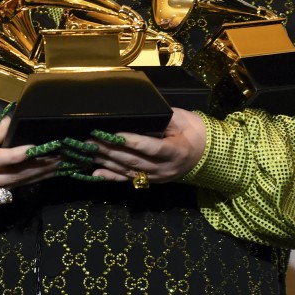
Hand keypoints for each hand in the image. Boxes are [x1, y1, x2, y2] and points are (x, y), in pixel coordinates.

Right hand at [0, 117, 57, 200]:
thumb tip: (10, 124)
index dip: (16, 153)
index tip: (36, 147)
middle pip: (10, 176)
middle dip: (36, 167)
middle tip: (57, 157)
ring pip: (13, 185)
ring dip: (36, 176)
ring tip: (56, 166)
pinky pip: (8, 189)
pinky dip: (26, 181)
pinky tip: (41, 175)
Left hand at [88, 108, 206, 183]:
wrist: (207, 151)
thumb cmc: (193, 130)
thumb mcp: (181, 119)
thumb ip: (161, 118)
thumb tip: (137, 113)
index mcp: (176, 151)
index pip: (151, 147)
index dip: (132, 141)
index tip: (114, 133)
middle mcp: (165, 168)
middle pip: (134, 160)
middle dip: (110, 150)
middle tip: (90, 140)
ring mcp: (158, 177)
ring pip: (128, 170)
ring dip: (106, 161)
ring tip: (88, 152)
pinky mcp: (152, 181)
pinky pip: (129, 179)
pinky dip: (112, 176)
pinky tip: (96, 173)